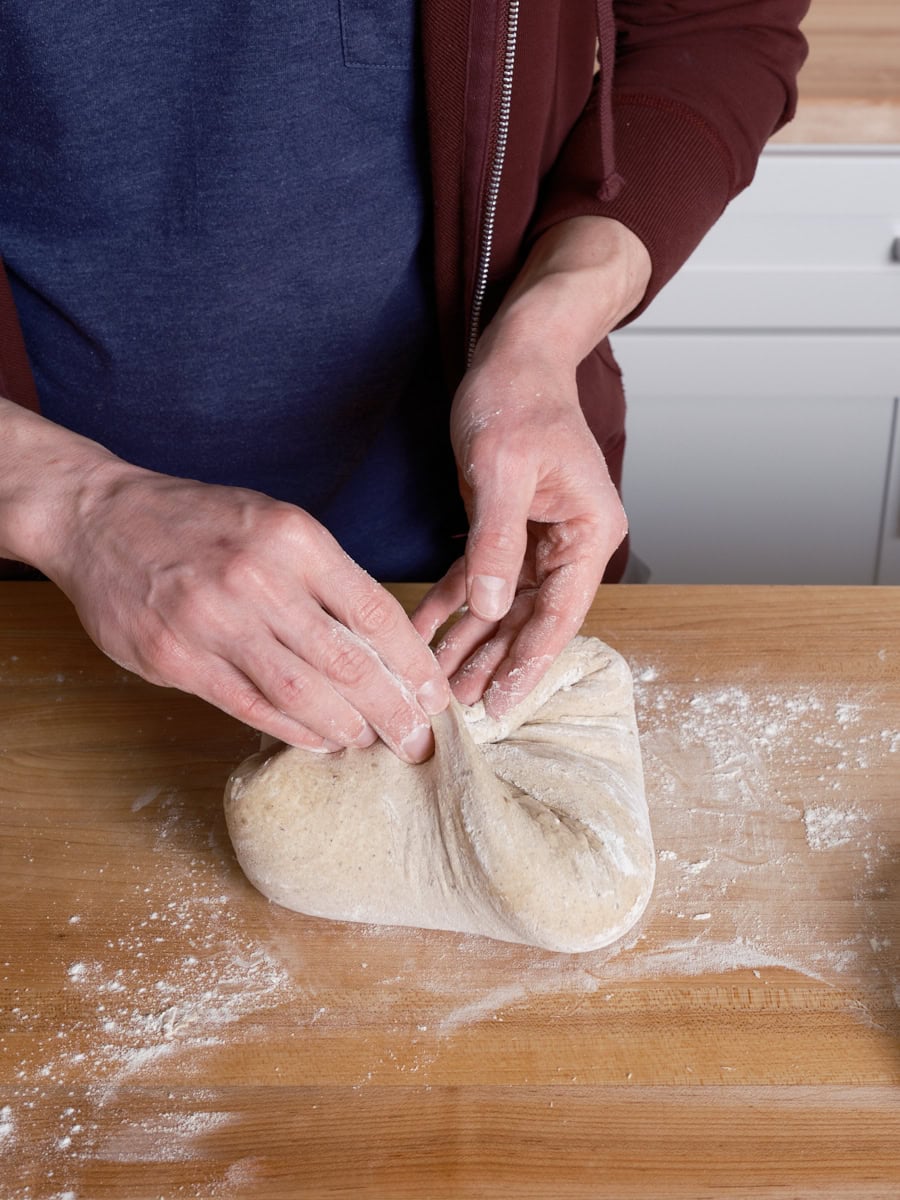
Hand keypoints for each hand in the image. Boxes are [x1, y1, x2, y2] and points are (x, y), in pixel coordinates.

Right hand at [7, 428, 449, 760]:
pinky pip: (248, 705)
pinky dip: (291, 729)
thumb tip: (382, 642)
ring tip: (371, 742)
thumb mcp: (274, 522)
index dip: (413, 663)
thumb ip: (323, 576)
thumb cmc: (200, 521)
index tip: (435, 694)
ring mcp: (212, 621)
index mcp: (294, 539)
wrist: (99, 517)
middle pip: (346, 662)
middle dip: (391, 709)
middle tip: (417, 740)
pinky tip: (319, 740)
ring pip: (300, 692)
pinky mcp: (174, 657)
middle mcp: (257, 579)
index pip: (374, 613)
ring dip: (345, 726)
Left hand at [413, 352, 625, 714]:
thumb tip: (493, 609)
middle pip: (531, 619)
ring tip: (439, 682)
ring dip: (471, 641)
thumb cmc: (519, 398)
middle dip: (493, 662)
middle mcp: (570, 543)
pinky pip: (479, 577)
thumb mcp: (503, 468)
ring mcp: (539, 538)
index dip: (527, 663)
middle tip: (458, 707)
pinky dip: (451, 603)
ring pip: (504, 606)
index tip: (501, 704)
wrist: (513, 355)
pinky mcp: (506, 527)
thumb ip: (498, 540)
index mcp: (588, 533)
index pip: (559, 615)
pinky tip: (423, 630)